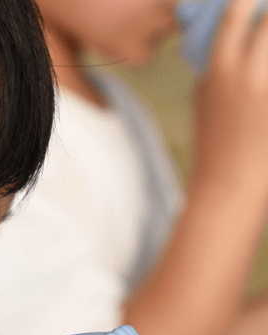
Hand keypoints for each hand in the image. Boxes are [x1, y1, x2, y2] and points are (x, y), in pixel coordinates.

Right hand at [191, 0, 267, 199]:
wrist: (230, 186)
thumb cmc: (213, 145)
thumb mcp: (202, 103)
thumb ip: (214, 67)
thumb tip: (229, 38)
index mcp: (219, 71)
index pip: (237, 13)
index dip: (248, 2)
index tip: (253, 3)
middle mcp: (247, 74)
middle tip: (267, 23)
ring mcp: (267, 89)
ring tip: (265, 61)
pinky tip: (265, 88)